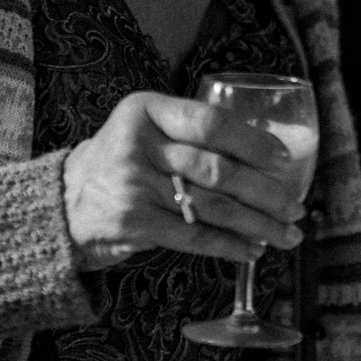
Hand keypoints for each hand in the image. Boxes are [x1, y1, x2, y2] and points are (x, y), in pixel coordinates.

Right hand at [63, 91, 307, 269]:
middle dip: (265, 193)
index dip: (252, 142)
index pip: (210, 122)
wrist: (65, 203)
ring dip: (257, 224)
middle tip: (295, 208)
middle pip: (217, 169)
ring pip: (212, 206)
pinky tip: (252, 250)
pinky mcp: (134, 224)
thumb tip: (266, 151)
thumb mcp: (146, 129)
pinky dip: (229, 245)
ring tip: (285, 234)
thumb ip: (190, 132)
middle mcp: (138, 144)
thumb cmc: (122, 161)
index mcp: (146, 110)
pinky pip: (195, 236)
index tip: (284, 160)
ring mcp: (134, 185)